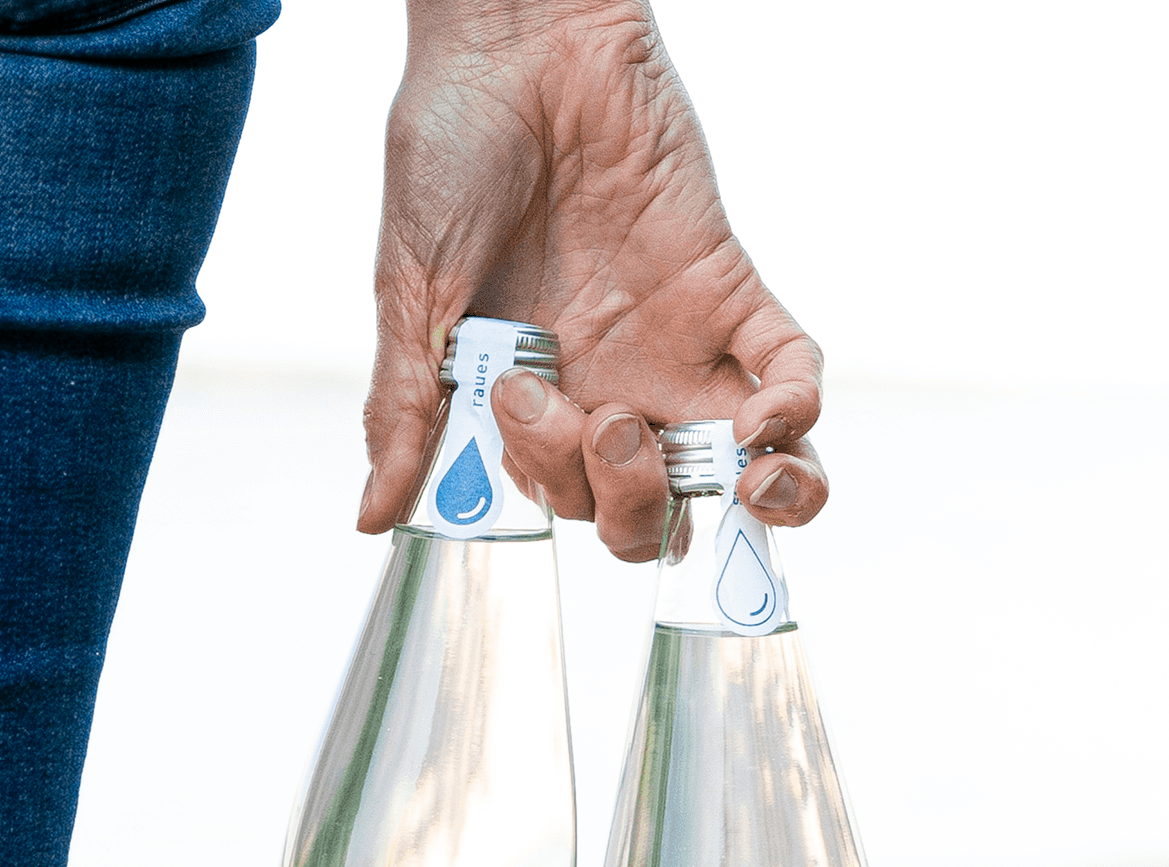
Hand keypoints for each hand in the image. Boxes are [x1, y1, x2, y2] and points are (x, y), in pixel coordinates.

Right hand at [359, 0, 829, 560]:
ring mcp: (675, 341)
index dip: (555, 484)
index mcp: (531, 395)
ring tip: (740, 480)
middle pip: (646, 504)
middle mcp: (607, 380)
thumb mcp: (410, 293)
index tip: (519, 404)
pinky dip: (795, 412)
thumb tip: (374, 517)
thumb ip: (404, 410)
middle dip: (630, 497)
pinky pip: (788, 372)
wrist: (513, 42)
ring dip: (742, 497)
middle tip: (599, 417)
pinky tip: (769, 421)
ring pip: (731, 464)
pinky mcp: (731, 288)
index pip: (564, 497)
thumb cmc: (446, 148)